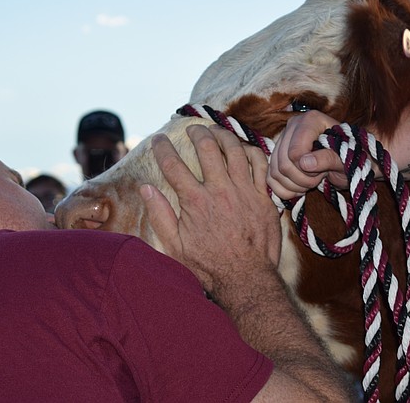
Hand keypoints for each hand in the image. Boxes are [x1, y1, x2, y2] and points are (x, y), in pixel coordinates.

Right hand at [140, 124, 279, 293]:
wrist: (247, 280)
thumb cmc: (209, 266)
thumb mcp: (175, 246)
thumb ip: (160, 215)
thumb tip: (145, 189)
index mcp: (195, 201)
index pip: (173, 165)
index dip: (162, 148)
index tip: (158, 139)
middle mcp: (220, 190)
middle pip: (207, 148)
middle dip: (196, 133)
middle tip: (192, 129)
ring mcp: (244, 191)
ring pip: (234, 150)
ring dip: (223, 135)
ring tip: (215, 131)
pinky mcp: (263, 197)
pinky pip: (260, 164)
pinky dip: (250, 151)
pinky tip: (243, 148)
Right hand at [267, 111, 347, 200]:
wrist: (347, 162)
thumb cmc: (350, 158)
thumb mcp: (346, 159)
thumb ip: (328, 158)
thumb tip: (304, 163)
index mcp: (310, 120)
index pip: (295, 152)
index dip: (308, 169)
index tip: (325, 170)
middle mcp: (292, 126)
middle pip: (283, 163)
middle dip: (302, 179)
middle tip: (319, 178)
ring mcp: (282, 140)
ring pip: (275, 172)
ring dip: (294, 186)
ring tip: (311, 182)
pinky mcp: (276, 155)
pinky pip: (270, 178)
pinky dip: (284, 190)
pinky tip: (299, 189)